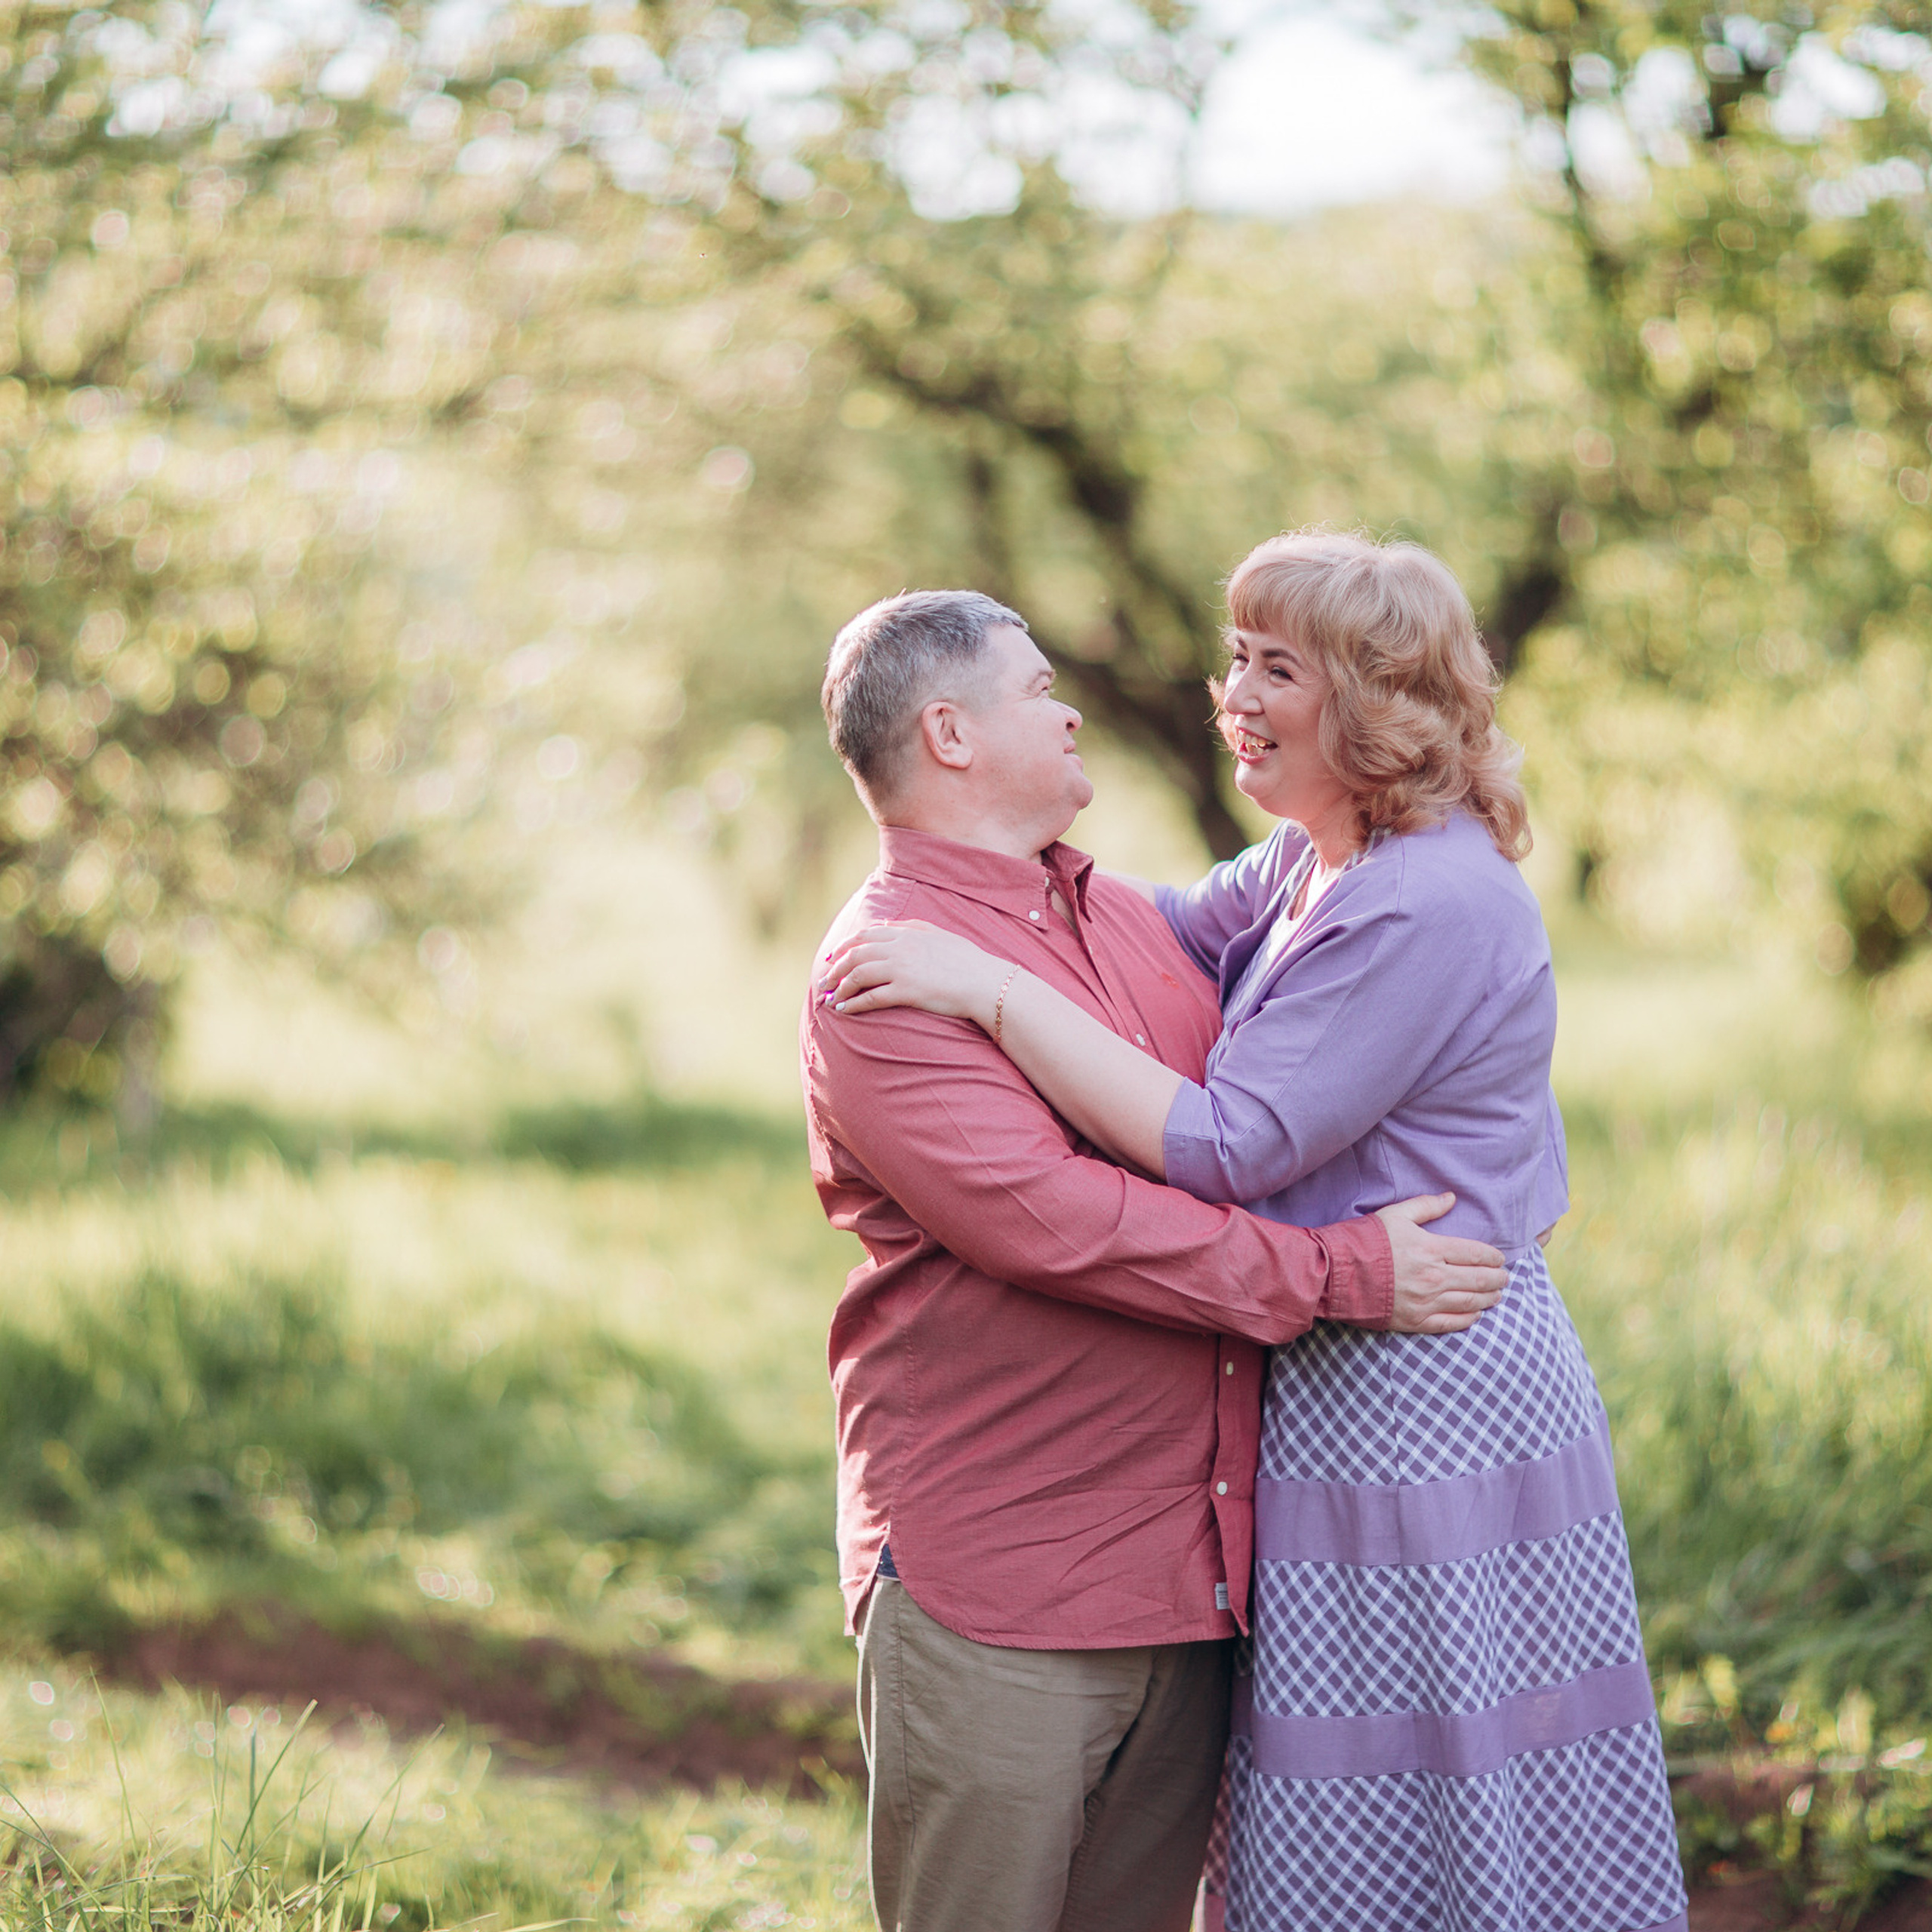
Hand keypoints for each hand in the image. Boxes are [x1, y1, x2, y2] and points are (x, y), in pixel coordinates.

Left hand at [817, 921, 1014, 1025]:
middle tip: (824, 982)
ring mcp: (902, 970)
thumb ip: (908, 927)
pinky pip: (871, 998)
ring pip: (858, 976)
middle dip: (835, 969)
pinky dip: (854, 1004)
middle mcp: (900, 949)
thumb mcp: (937, 934)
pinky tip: (845, 1011)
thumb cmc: (966, 960)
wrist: (984, 982)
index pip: (865, 936)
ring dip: (840, 988)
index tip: (832, 958)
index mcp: (906, 934)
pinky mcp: (906, 992)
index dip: (844, 947)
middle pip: (855, 955)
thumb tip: (882, 925)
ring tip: (831, 999)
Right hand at [1377, 1193, 1507, 1335]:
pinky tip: (1475, 1315)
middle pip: (1479, 1280)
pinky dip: (1468, 1319)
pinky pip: (1451, 1323)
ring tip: (1496, 1295)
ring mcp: (1425, 1302)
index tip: (1500, 1258)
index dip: (1493, 1257)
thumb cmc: (1364, 1240)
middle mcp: (1433, 1277)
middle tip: (1504, 1278)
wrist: (1335, 1274)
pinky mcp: (1414, 1321)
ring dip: (1488, 1299)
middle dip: (1497, 1279)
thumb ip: (1426, 1206)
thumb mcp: (1395, 1214)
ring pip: (1470, 1303)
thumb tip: (1452, 1198)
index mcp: (1431, 1248)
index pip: (1476, 1253)